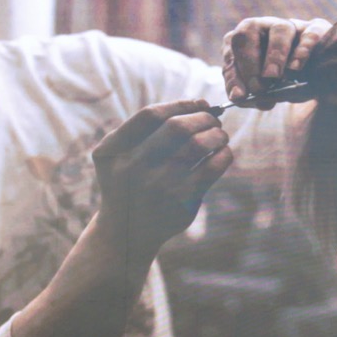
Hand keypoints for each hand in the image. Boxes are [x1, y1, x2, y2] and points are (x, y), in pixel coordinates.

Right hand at [93, 100, 232, 251]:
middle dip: (202, 117)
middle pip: (177, 127)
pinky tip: (223, 152)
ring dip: (217, 134)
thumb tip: (198, 105)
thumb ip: (140, 129)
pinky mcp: (180, 202)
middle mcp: (133, 168)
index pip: (150, 115)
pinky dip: (223, 154)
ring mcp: (158, 186)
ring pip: (198, 145)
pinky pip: (212, 168)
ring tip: (220, 134)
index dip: (181, 104)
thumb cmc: (126, 183)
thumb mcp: (114, 155)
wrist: (126, 232)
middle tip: (213, 119)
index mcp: (113, 151)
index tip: (199, 103)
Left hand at [222, 17, 331, 107]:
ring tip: (274, 77)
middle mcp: (264, 27)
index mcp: (245, 41)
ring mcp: (290, 26)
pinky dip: (301, 51)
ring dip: (275, 55)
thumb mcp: (265, 90)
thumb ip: (252, 93)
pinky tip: (296, 68)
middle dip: (249, 61)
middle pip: (248, 30)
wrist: (317, 77)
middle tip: (258, 88)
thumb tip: (240, 98)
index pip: (230, 50)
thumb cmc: (283, 82)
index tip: (239, 96)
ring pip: (280, 29)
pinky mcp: (316, 30)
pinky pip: (309, 35)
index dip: (233, 74)